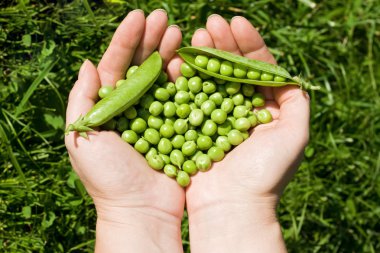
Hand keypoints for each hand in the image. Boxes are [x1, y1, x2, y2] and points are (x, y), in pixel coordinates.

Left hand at [65, 9, 183, 252]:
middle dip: (152, 39)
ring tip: (180, 32)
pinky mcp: (179, 125)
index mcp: (109, 105)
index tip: (139, 16)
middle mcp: (134, 105)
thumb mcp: (83, 138)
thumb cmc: (108, 178)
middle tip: (165, 17)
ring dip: (171, 52)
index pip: (116, 64)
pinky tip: (191, 60)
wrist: (141, 209)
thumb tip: (88, 63)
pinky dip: (187, 78)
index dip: (126, 39)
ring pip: (164, 76)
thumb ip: (83, 100)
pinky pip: (183, 96)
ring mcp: (158, 114)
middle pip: (142, 65)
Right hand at [185, 15, 309, 251]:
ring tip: (194, 35)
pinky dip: (185, 78)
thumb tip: (287, 73)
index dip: (248, 44)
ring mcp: (214, 117)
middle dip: (222, 44)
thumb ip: (294, 102)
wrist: (232, 208)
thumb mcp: (294, 135)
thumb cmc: (266, 174)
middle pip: (231, 69)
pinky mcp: (193, 126)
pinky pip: (189, 97)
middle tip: (209, 24)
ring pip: (208, 79)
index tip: (236, 22)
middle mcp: (239, 110)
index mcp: (264, 108)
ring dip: (203, 55)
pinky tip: (179, 60)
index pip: (257, 67)